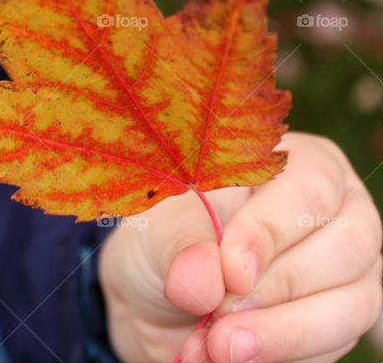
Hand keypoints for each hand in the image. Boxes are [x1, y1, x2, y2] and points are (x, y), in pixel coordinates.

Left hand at [99, 132, 382, 361]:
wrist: (156, 298)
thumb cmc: (166, 241)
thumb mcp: (158, 227)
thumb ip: (182, 243)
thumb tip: (205, 280)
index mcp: (298, 163)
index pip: (309, 188)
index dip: (270, 231)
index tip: (228, 271)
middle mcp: (338, 212)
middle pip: (347, 247)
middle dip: (275, 290)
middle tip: (215, 314)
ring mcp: (349, 271)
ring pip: (351, 305)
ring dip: (281, 334)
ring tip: (218, 346)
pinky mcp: (340, 322)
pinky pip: (334, 346)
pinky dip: (280, 356)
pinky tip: (228, 356)